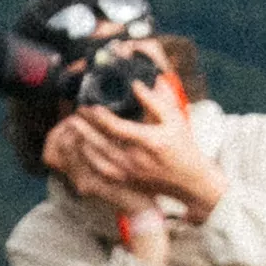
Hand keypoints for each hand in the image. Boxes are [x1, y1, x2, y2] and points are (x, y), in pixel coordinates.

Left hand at [48, 94, 228, 228]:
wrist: (191, 182)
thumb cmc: (183, 147)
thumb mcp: (175, 120)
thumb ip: (155, 101)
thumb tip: (136, 84)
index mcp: (150, 142)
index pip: (118, 129)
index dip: (100, 117)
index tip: (90, 105)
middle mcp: (137, 160)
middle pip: (102, 142)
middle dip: (86, 126)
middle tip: (76, 110)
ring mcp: (131, 173)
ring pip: (98, 157)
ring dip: (84, 140)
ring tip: (74, 124)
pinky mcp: (127, 181)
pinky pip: (100, 171)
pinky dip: (88, 158)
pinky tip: (82, 146)